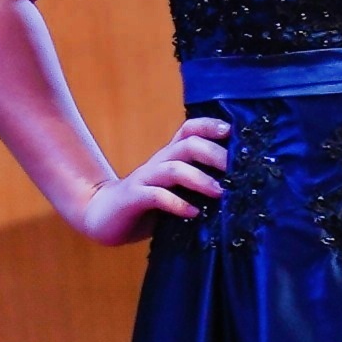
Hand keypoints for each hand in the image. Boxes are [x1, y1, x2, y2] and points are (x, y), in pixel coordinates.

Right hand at [70, 115, 226, 245]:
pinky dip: (177, 203)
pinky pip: (156, 196)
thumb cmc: (147, 205)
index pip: (190, 130)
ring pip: (174, 169)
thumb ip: (197, 184)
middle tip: (236, 171)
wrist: (102, 215)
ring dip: (199, 179)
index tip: (232, 133)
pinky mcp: (133, 198)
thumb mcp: (175, 190)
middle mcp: (158, 162)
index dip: (210, 126)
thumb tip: (239, 189)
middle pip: (188, 145)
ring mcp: (144, 179)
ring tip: (218, 192)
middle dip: (214, 154)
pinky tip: (192, 213)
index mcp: (169, 157)